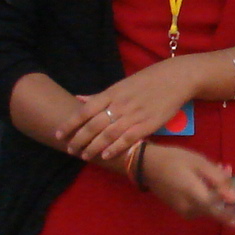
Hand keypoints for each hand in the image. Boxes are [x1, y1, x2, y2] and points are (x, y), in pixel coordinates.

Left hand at [58, 57, 200, 160]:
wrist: (175, 78)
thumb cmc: (147, 81)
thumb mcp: (121, 84)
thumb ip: (100, 95)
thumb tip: (78, 99)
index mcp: (111, 93)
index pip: (85, 110)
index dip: (70, 123)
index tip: (59, 134)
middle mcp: (120, 104)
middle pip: (94, 125)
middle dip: (79, 139)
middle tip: (70, 150)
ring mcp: (134, 115)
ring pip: (108, 134)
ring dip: (94, 147)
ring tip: (85, 156)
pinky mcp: (148, 124)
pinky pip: (128, 138)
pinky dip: (115, 147)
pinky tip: (106, 155)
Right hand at [140, 144, 234, 223]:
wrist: (147, 165)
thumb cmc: (174, 160)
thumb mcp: (199, 163)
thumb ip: (218, 180)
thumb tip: (233, 197)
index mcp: (195, 196)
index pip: (217, 211)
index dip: (230, 216)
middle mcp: (190, 208)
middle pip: (215, 209)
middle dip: (225, 195)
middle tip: (226, 172)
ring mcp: (184, 211)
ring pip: (208, 207)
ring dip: (216, 193)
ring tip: (218, 170)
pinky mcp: (180, 210)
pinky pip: (199, 206)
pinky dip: (206, 195)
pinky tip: (206, 179)